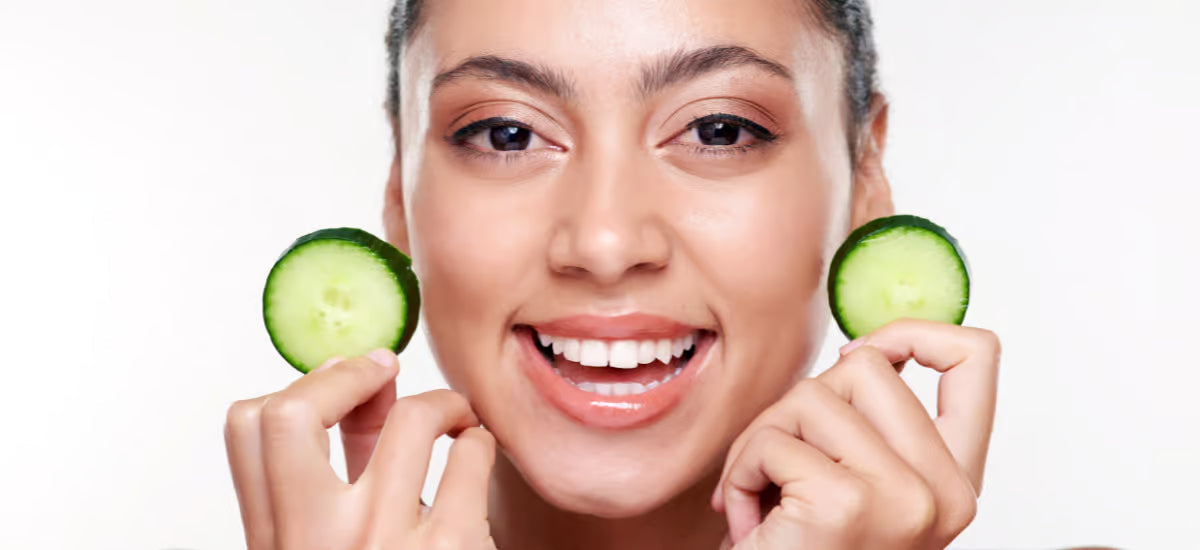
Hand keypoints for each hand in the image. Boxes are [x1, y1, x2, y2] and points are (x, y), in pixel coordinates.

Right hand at [224, 350, 496, 548]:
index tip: (342, 384)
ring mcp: (381, 545)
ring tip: (457, 418)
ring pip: (408, 419)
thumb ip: (343, 477)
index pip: (248, 429)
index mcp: (278, 543)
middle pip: (291, 413)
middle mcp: (315, 542)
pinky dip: (481, 444)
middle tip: (385, 373)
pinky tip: (479, 457)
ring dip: (443, 403)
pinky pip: (470, 457)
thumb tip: (369, 389)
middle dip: (345, 374)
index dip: (300, 388)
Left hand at [714, 319, 999, 548]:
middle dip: (801, 402)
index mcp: (954, 483)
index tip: (863, 351)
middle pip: (866, 365)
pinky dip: (741, 473)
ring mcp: (903, 499)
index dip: (917, 332)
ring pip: (811, 394)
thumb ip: (876, 430)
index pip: (976, 360)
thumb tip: (858, 351)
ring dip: (762, 442)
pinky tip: (752, 522)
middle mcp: (944, 493)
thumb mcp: (862, 492)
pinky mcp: (848, 504)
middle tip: (782, 462)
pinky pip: (771, 439)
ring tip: (766, 500)